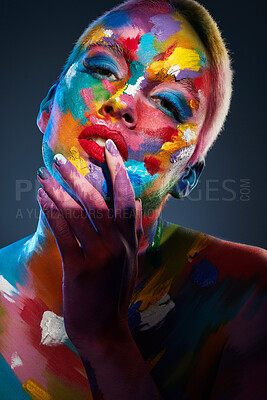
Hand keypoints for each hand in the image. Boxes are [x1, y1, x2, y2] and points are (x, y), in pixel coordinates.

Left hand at [37, 139, 142, 351]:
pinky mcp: (79, 268)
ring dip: (58, 191)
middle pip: (99, 201)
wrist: (104, 329)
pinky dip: (51, 212)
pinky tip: (41, 199)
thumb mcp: (132, 260)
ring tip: (44, 175)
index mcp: (131, 241)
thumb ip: (136, 230)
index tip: (110, 149)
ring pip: (79, 214)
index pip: (127, 199)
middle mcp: (118, 244)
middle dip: (79, 176)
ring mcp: (100, 256)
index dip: (119, 172)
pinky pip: (63, 233)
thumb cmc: (114, 292)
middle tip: (60, 159)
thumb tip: (140, 201)